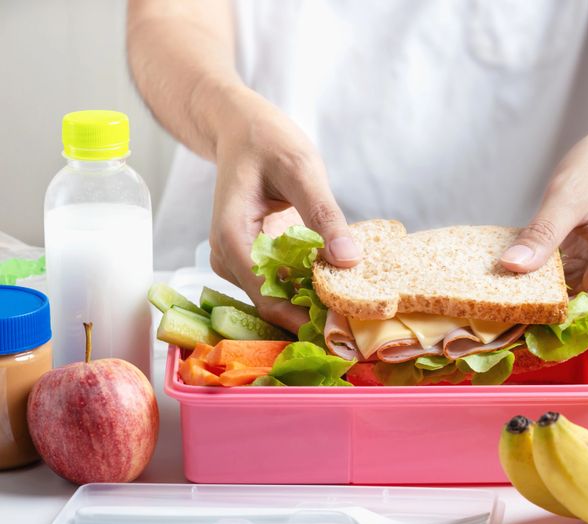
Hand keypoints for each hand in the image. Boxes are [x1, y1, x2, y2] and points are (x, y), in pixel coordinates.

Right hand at [208, 87, 360, 331]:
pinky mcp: (252, 257)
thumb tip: (349, 260)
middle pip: (271, 303)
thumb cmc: (266, 141)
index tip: (344, 329)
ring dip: (312, 302)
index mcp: (232, 239)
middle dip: (312, 315)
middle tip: (357, 325)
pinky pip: (280, 282)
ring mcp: (237, 260)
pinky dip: (307, 285)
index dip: (304, 318)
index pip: (267, 298)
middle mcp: (228, 257)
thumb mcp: (302, 170)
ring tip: (353, 306)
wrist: (241, 129)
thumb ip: (324, 214)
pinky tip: (336, 283)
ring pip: (276, 296)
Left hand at [500, 110, 587, 317]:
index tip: (509, 327)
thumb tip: (512, 266)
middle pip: (577, 320)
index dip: (551, 331)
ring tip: (494, 295)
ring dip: (532, 303)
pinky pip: (561, 289)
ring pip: (566, 308)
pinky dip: (537, 286)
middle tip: (490, 310)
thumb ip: (543, 233)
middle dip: (535, 318)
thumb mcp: (568, 196)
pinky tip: (510, 278)